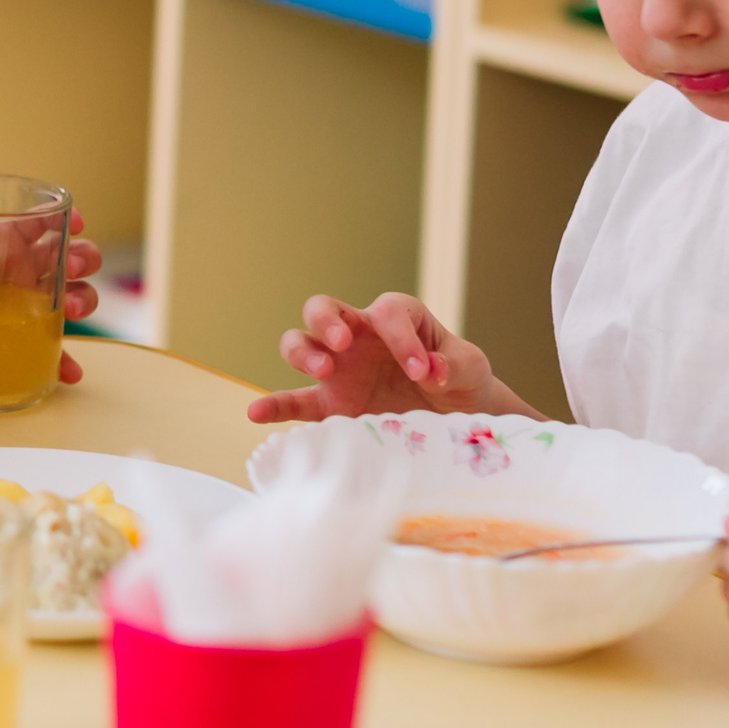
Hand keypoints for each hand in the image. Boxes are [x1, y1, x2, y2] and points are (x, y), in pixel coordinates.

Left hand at [0, 209, 105, 384]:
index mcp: (9, 242)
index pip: (45, 223)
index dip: (67, 219)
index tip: (77, 222)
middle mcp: (30, 269)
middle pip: (73, 257)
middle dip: (83, 258)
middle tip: (73, 268)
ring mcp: (37, 301)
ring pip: (76, 294)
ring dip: (82, 299)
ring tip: (70, 309)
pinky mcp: (34, 334)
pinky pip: (58, 345)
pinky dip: (66, 359)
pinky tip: (70, 374)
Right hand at [246, 292, 498, 424]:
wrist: (454, 418)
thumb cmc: (461, 381)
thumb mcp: (471, 368)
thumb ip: (454, 364)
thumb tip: (430, 369)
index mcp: (396, 317)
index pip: (388, 313)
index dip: (401, 338)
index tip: (419, 371)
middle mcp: (359, 336)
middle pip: (323, 309)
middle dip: (326, 321)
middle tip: (342, 343)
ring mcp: (339, 369)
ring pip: (299, 343)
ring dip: (303, 352)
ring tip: (322, 372)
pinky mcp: (330, 403)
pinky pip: (294, 401)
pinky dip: (274, 405)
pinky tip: (256, 412)